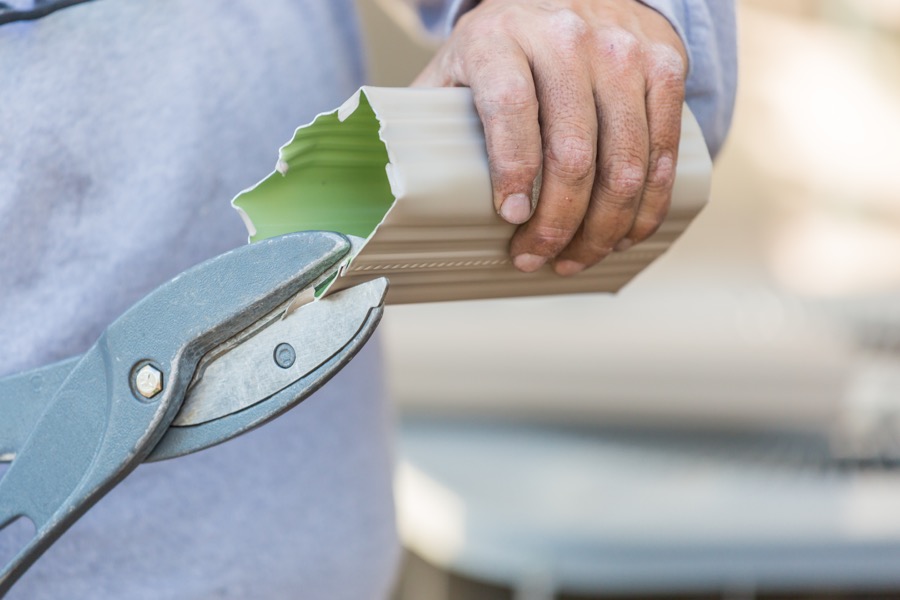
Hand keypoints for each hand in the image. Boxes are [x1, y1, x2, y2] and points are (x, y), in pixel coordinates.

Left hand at [414, 0, 687, 274]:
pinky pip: (664, 151)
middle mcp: (567, 38)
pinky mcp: (664, 66)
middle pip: (573, 150)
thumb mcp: (458, 66)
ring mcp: (622, 52)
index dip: (513, 170)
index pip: (511, 107)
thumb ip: (432, 116)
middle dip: (557, 223)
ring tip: (576, 258)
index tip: (511, 218)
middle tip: (536, 259)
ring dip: (603, 227)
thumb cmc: (505, 46)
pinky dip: (647, 205)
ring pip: (626, 161)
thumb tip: (401, 187)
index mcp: (501, 37)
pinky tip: (623, 234)